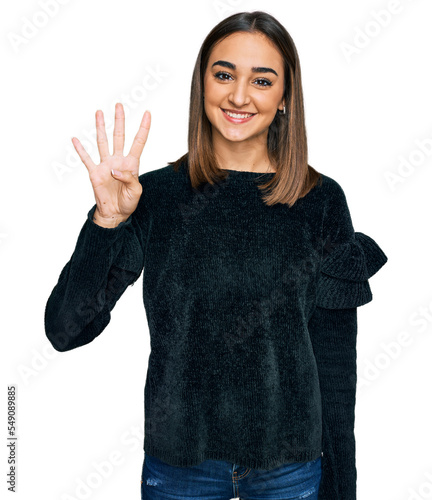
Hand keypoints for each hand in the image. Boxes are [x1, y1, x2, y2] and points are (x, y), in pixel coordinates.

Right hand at [72, 103, 150, 225]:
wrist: (115, 213)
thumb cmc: (128, 202)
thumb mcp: (136, 191)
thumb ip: (129, 178)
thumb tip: (114, 169)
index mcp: (132, 164)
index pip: (138, 142)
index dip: (144, 128)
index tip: (148, 113)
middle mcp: (118, 160)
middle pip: (119, 136)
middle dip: (119, 121)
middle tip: (119, 105)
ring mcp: (105, 165)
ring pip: (103, 142)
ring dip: (100, 128)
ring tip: (99, 113)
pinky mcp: (94, 173)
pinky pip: (86, 159)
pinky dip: (80, 150)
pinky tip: (75, 139)